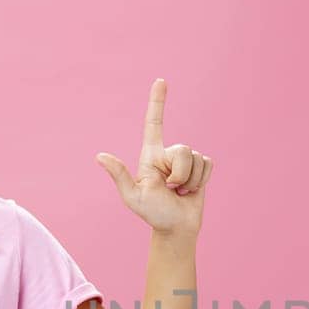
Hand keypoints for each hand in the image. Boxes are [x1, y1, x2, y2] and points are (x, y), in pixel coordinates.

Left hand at [94, 78, 213, 236]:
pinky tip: (192, 190)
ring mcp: (186, 161)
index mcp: (151, 155)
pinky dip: (203, 180)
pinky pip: (208, 164)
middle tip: (172, 189)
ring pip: (198, 158)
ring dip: (192, 180)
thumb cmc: (153, 214)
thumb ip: (119, 175)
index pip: (154, 123)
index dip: (157, 102)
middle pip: (183, 149)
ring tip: (181, 191)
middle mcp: (169, 154)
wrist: (177, 228)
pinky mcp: (201, 168)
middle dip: (181, 173)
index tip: (161, 80)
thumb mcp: (133, 197)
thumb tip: (100, 156)